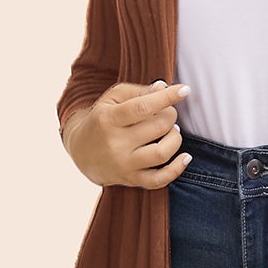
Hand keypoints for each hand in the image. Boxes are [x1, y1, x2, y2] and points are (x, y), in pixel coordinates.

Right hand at [65, 80, 192, 187]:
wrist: (81, 151)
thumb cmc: (103, 118)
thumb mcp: (113, 98)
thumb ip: (138, 91)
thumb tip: (163, 87)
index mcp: (109, 118)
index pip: (143, 107)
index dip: (167, 97)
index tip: (184, 90)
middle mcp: (115, 143)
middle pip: (158, 127)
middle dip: (170, 116)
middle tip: (168, 114)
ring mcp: (123, 164)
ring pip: (162, 153)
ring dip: (175, 138)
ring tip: (172, 131)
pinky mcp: (131, 180)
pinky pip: (160, 180)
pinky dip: (177, 169)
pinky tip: (185, 157)